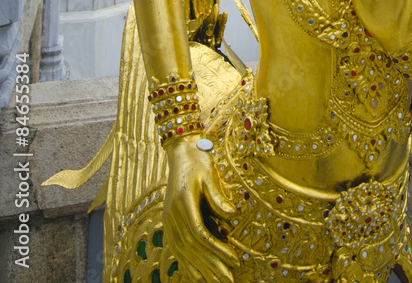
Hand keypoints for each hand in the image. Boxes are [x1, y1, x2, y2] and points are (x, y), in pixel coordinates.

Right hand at [162, 137, 238, 282]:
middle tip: (228, 279)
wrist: (181, 151)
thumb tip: (232, 215)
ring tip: (216, 281)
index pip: (199, 234)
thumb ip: (217, 197)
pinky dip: (187, 263)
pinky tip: (196, 275)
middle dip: (210, 266)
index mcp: (182, 203)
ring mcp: (169, 219)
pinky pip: (177, 248)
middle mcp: (172, 215)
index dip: (216, 250)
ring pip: (182, 251)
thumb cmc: (198, 160)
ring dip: (200, 269)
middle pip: (191, 248)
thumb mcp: (210, 174)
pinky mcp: (170, 221)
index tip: (234, 259)